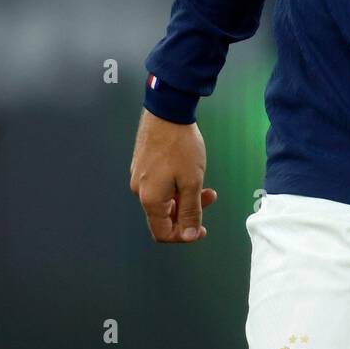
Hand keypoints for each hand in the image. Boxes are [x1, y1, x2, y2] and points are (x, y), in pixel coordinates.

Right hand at [129, 108, 217, 242]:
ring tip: (204, 185)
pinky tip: (189, 172)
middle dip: (188, 212)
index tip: (201, 228)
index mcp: (150, 199)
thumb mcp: (192, 182)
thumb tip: (189, 235)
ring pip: (164, 198)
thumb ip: (190, 211)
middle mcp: (140, 191)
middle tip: (209, 197)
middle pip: (164, 216)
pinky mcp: (142, 164)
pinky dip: (176, 185)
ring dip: (185, 197)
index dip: (183, 235)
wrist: (166, 112)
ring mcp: (140, 176)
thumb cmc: (180, 146)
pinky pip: (160, 184)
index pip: (162, 232)